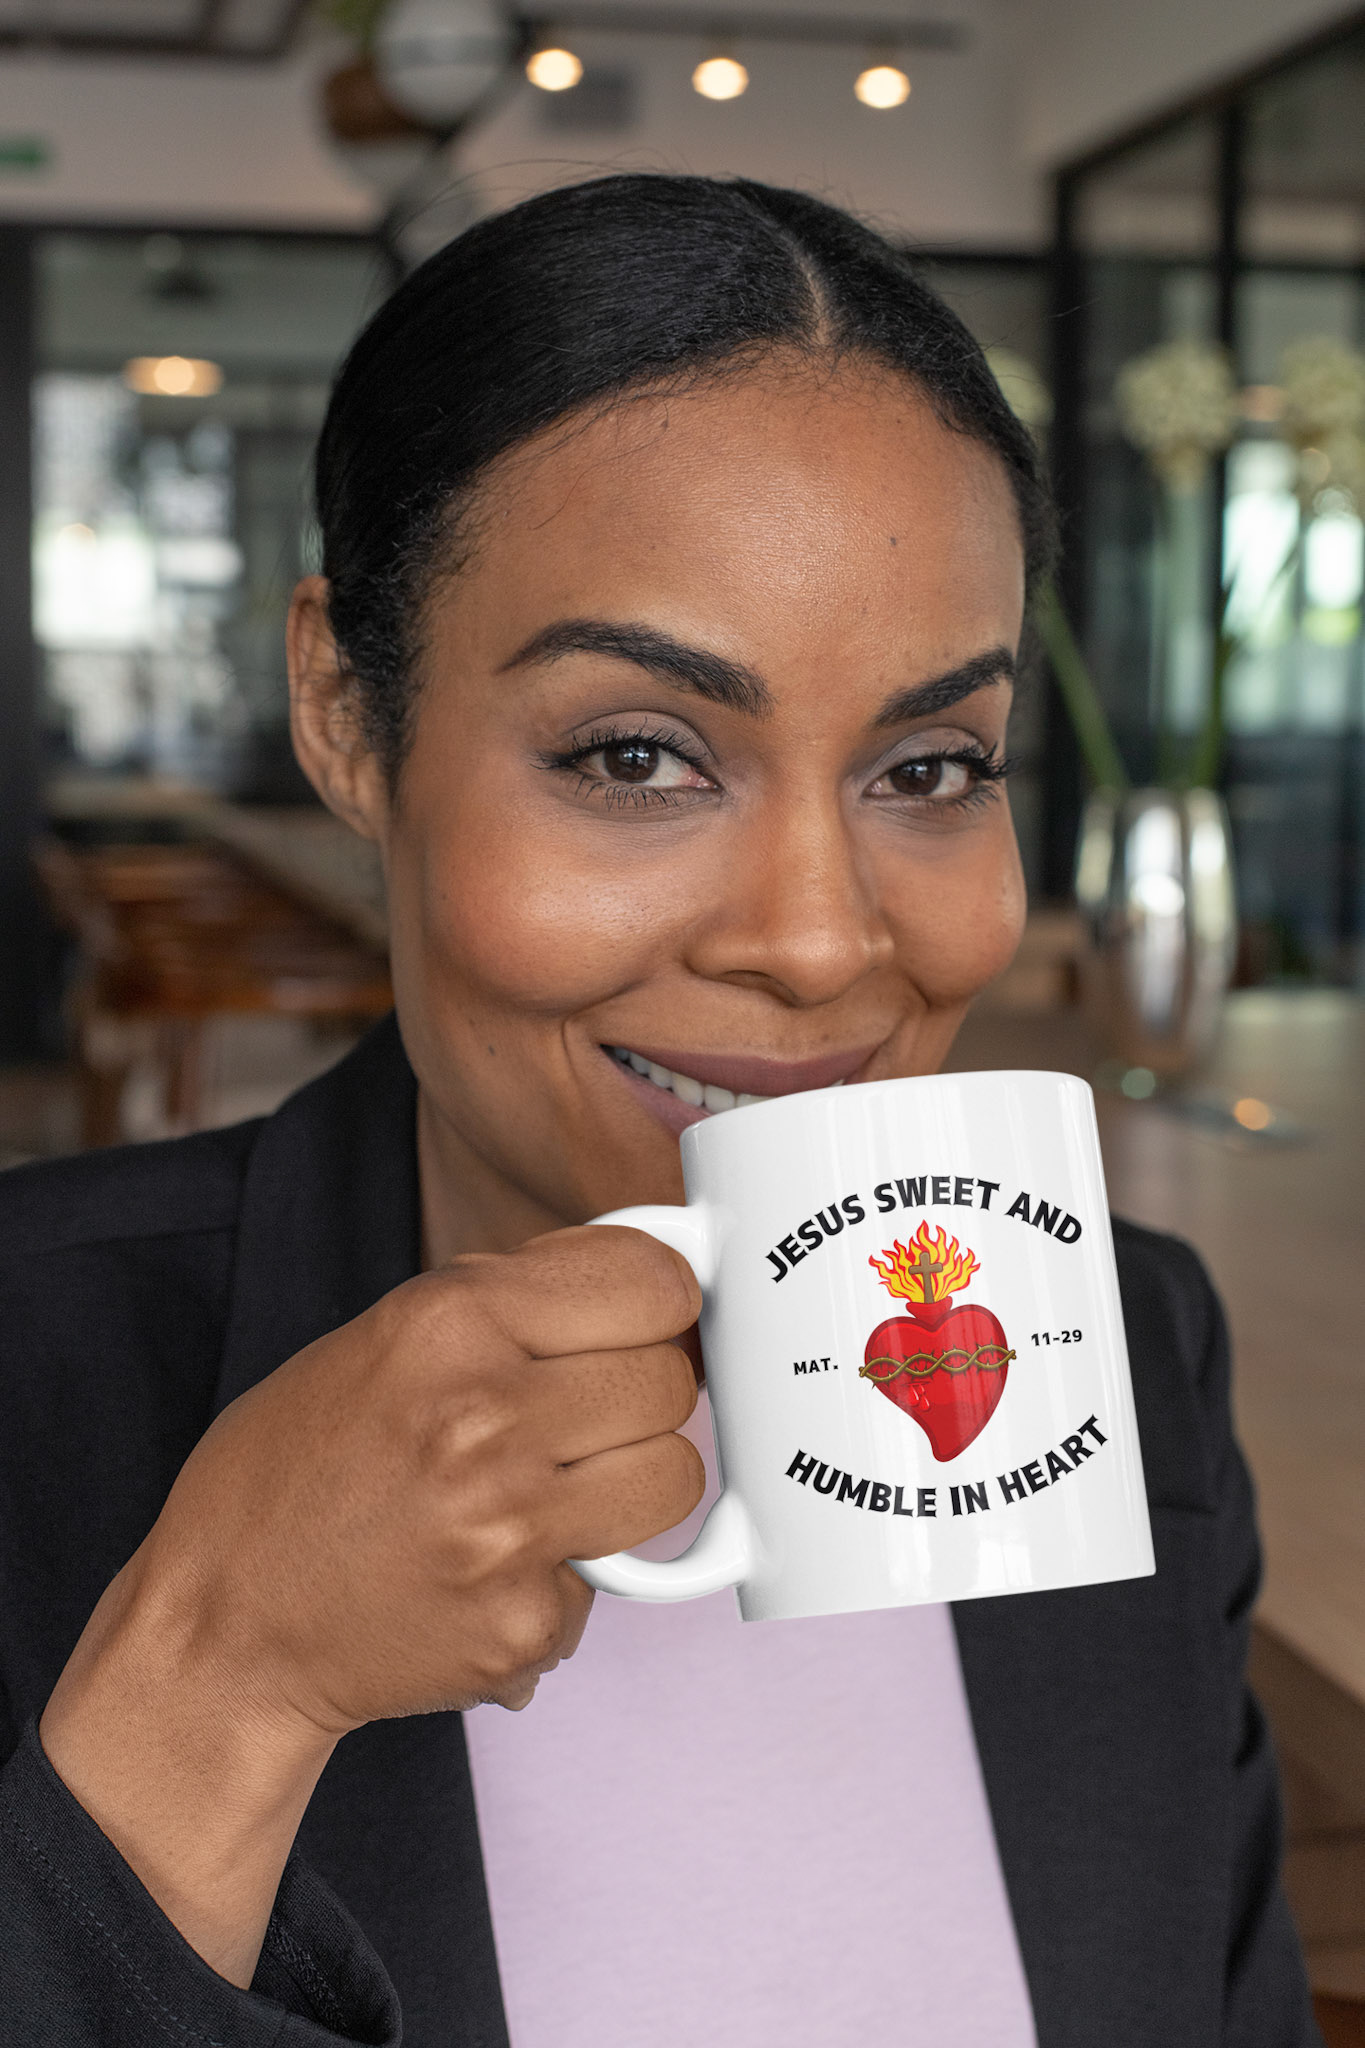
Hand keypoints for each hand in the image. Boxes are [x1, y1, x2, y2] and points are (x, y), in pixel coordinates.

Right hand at [40, 1224, 702, 1981]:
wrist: (225, 1627)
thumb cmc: (296, 1471)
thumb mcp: (386, 1336)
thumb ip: (512, 1298)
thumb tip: (643, 1271)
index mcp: (448, 1324)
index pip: (652, 1282)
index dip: (659, 1298)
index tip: (645, 1316)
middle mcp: (484, 1419)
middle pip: (671, 1379)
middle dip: (640, 1391)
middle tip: (585, 1412)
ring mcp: (508, 1530)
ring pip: (674, 1475)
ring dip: (632, 1479)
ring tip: (560, 1484)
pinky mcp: (523, 1622)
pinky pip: (620, 1575)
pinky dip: (576, 1570)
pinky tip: (503, 1564)